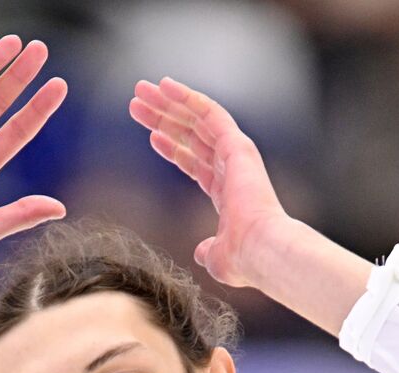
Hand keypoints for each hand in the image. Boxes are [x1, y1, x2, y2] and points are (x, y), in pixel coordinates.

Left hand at [129, 78, 290, 288]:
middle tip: (137, 102)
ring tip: (141, 89)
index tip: (151, 136)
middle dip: (163, 118)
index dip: (172, 147)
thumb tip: (201, 252)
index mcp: (227, 192)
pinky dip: (188, 98)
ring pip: (197, 120)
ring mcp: (236, 155)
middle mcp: (232, 168)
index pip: (195, 162)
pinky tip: (166, 86)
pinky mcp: (238, 145)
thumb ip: (208, 250)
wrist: (260, 250)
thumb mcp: (217, 257)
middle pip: (191, 135)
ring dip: (169, 103)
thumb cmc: (242, 259)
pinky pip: (210, 114)